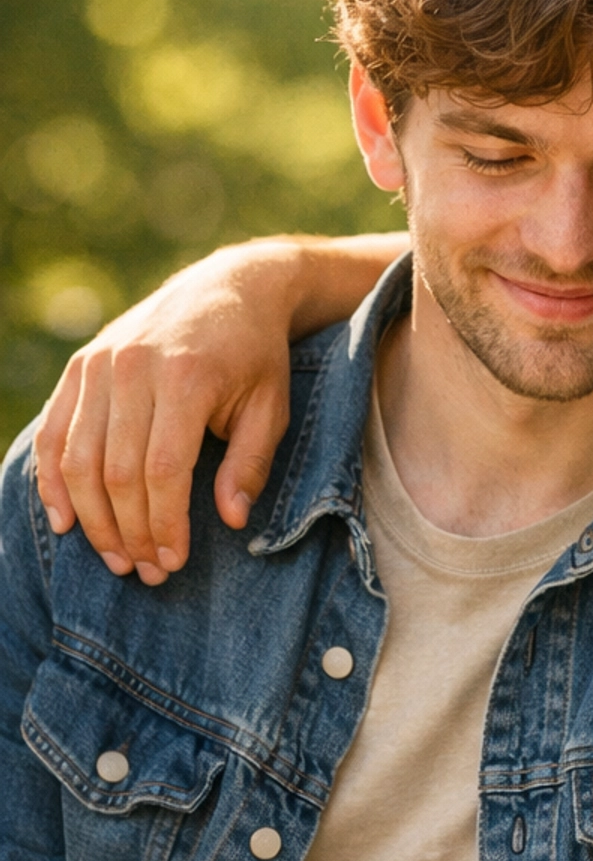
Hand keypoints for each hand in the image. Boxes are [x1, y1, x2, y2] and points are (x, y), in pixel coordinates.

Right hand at [34, 244, 297, 584]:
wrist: (228, 288)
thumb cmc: (255, 357)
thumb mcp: (271, 407)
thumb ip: (250, 464)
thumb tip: (231, 521)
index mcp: (187, 377)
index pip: (162, 470)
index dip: (164, 524)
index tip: (174, 562)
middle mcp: (135, 367)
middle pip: (116, 471)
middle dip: (129, 532)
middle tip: (145, 573)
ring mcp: (101, 364)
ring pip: (79, 458)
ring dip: (92, 519)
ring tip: (116, 558)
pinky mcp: (80, 365)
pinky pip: (54, 433)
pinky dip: (53, 481)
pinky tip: (65, 522)